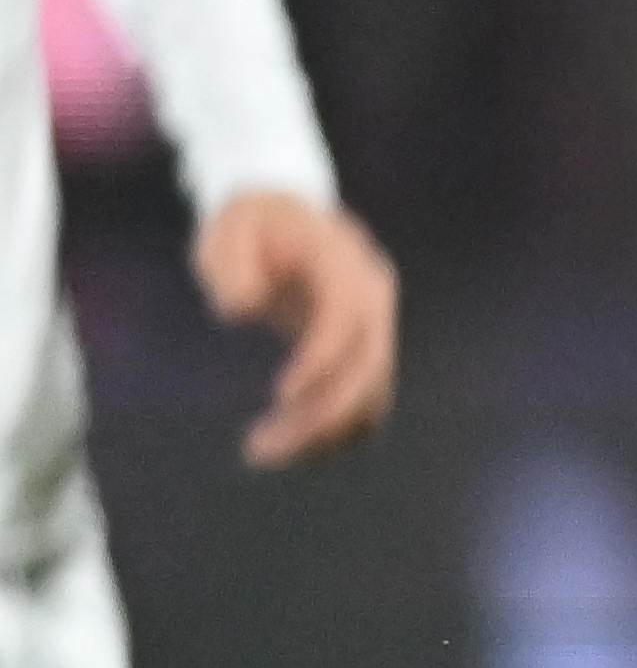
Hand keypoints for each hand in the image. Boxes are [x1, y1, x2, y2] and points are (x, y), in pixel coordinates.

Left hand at [194, 184, 395, 465]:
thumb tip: (239, 310)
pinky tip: (287, 444)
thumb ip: (230, 264)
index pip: (345, 321)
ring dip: (321, 433)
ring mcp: (376, 329)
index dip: (320, 361)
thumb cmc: (251, 223)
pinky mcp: (365, 352)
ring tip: (260, 452)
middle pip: (366, 370)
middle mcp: (375, 300)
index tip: (279, 396)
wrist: (286, 215)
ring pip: (369, 397)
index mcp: (346, 265)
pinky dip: (331, 431)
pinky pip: (363, 403)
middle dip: (319, 416)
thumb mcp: (228, 228)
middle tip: (258, 449)